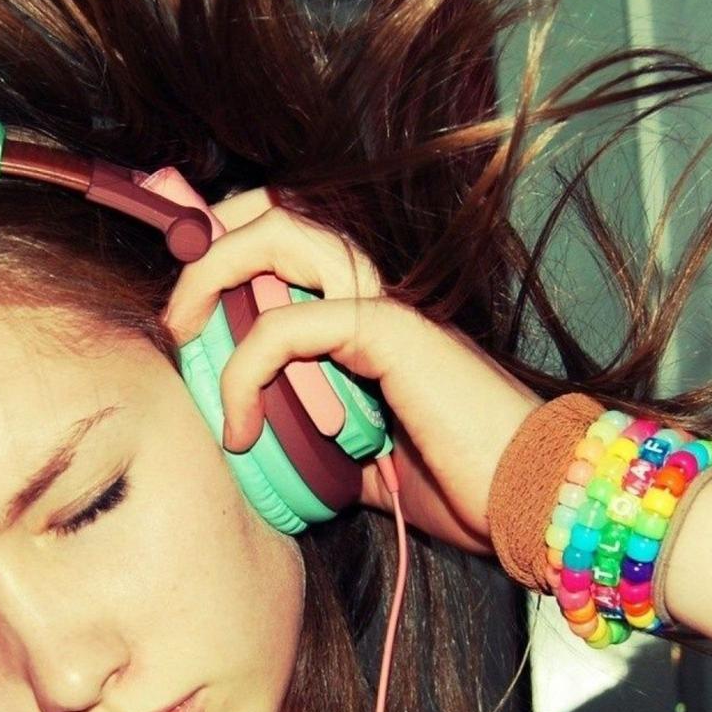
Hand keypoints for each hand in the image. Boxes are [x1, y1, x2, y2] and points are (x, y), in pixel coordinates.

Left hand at [159, 186, 544, 556]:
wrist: (535, 501)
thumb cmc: (464, 484)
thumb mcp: (364, 460)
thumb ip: (316, 440)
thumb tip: (260, 451)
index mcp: (366, 312)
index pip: (284, 241)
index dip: (221, 240)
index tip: (177, 292)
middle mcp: (374, 291)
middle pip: (273, 210)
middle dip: (206, 242)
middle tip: (177, 317)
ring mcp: (384, 303)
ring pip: (278, 235)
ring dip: (212, 275)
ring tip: (185, 336)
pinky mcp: (390, 332)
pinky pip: (291, 323)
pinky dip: (245, 370)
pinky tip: (238, 426)